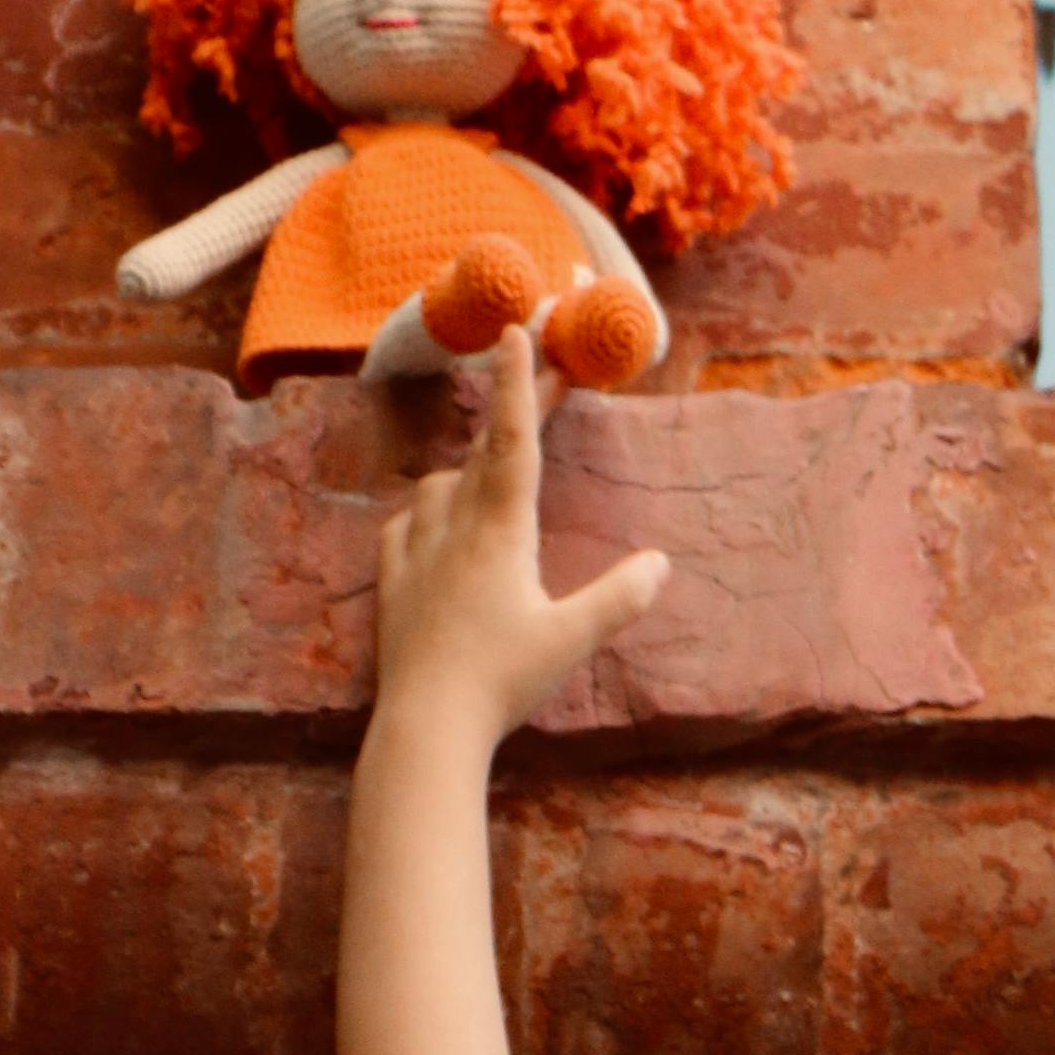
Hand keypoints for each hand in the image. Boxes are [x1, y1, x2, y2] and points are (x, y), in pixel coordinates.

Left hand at [371, 324, 666, 750]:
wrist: (424, 726)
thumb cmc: (501, 682)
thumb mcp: (571, 641)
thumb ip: (619, 598)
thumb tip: (662, 563)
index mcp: (501, 529)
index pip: (514, 439)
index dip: (520, 382)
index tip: (518, 329)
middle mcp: (455, 527)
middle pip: (485, 451)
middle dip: (514, 411)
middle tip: (544, 377)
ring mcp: (417, 552)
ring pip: (441, 484)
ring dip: (469, 467)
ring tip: (494, 471)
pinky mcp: (392, 584)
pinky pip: (404, 526)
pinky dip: (425, 511)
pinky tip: (432, 522)